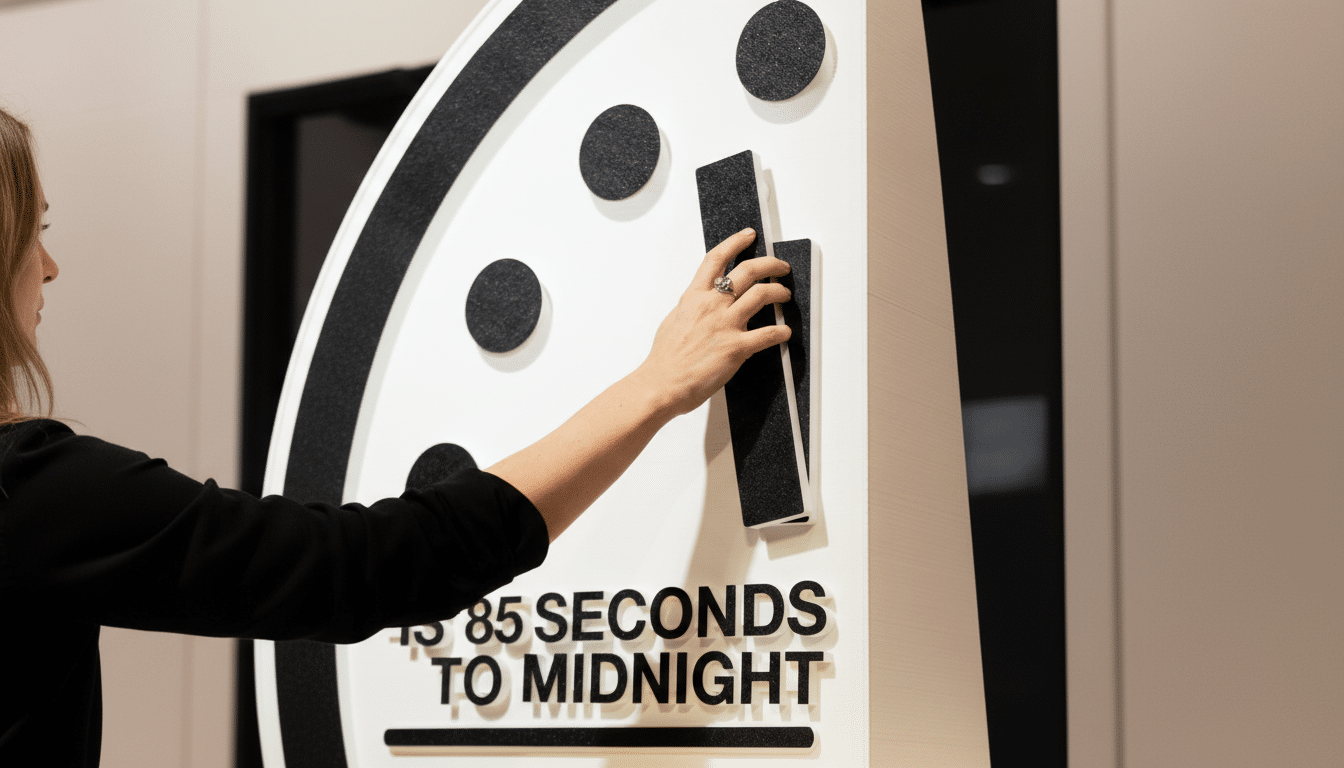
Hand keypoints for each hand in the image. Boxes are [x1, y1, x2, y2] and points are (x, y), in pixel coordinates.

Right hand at [635, 228, 792, 416]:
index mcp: (694, 297)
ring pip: (762, 295)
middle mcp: (712, 305)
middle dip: (770, 264)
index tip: (748, 235)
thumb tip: (699, 304)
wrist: (662, 384)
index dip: (735, 242)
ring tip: (784, 294)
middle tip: (780, 266)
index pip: (716, 259)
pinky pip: (768, 334)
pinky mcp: (737, 347)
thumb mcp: (674, 321)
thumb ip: (691, 308)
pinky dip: (781, 332)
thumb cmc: (665, 359)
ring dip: (779, 291)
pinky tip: (784, 332)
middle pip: (748, 271)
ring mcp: (726, 325)